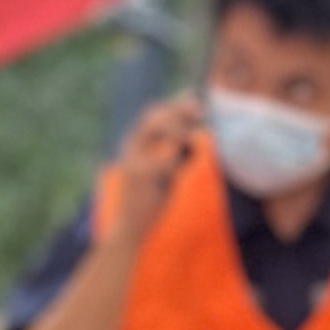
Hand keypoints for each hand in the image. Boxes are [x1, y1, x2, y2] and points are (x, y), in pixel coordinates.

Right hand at [107, 96, 207, 232]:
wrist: (130, 228)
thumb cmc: (151, 199)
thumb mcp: (165, 172)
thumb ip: (175, 153)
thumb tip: (197, 133)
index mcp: (135, 145)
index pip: (152, 114)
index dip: (174, 105)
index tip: (195, 101)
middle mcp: (130, 147)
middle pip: (152, 116)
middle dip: (177, 110)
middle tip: (199, 111)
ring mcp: (132, 159)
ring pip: (156, 131)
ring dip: (177, 130)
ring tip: (190, 140)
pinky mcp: (138, 175)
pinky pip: (163, 160)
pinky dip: (176, 162)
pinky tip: (179, 172)